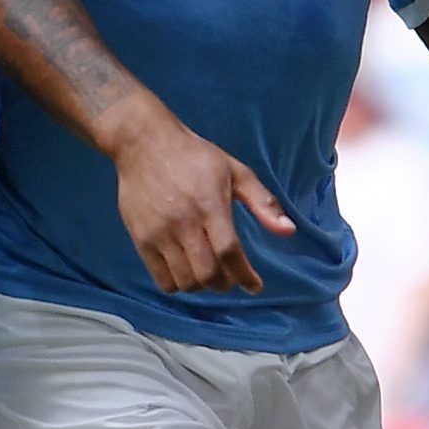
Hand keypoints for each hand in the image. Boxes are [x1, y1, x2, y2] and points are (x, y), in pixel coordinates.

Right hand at [105, 98, 296, 294]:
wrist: (143, 143)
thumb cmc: (193, 156)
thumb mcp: (234, 170)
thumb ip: (262, 201)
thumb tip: (289, 230)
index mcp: (209, 204)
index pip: (229, 252)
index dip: (245, 275)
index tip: (255, 285)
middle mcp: (183, 221)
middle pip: (208, 273)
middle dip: (225, 284)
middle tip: (230, 277)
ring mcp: (158, 232)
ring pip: (186, 281)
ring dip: (202, 286)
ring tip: (208, 273)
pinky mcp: (140, 238)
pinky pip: (162, 280)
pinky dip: (178, 285)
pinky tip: (185, 271)